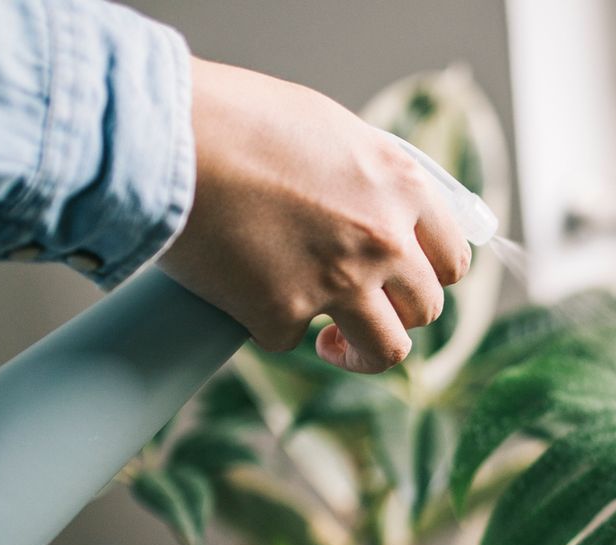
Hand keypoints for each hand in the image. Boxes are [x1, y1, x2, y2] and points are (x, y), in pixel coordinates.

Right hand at [160, 59, 468, 371]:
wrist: (164, 137)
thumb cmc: (234, 119)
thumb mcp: (327, 128)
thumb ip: (365, 175)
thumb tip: (379, 206)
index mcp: (401, 186)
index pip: (451, 257)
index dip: (431, 276)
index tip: (408, 284)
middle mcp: (383, 238)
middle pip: (426, 308)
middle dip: (397, 315)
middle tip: (363, 311)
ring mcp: (339, 282)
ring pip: (386, 350)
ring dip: (361, 354)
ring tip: (332, 345)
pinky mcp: (283, 314)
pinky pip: (291, 340)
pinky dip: (269, 325)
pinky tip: (246, 296)